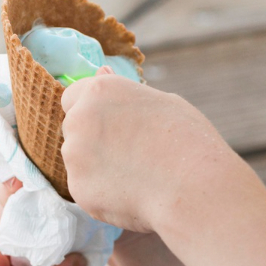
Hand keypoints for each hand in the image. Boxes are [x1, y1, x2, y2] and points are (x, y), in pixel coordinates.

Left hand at [59, 69, 237, 232]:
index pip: (73, 96)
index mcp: (99, 91)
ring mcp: (75, 155)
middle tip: (131, 153)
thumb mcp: (162, 102)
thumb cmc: (187, 140)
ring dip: (96, 166)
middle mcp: (80, 118)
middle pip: (73, 129)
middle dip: (93, 139)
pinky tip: (131, 193)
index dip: (93, 111)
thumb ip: (123, 91)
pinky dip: (101, 192)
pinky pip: (84, 188)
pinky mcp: (77, 188)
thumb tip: (101, 72)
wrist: (193, 189)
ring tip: (136, 175)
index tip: (113, 125)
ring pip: (77, 161)